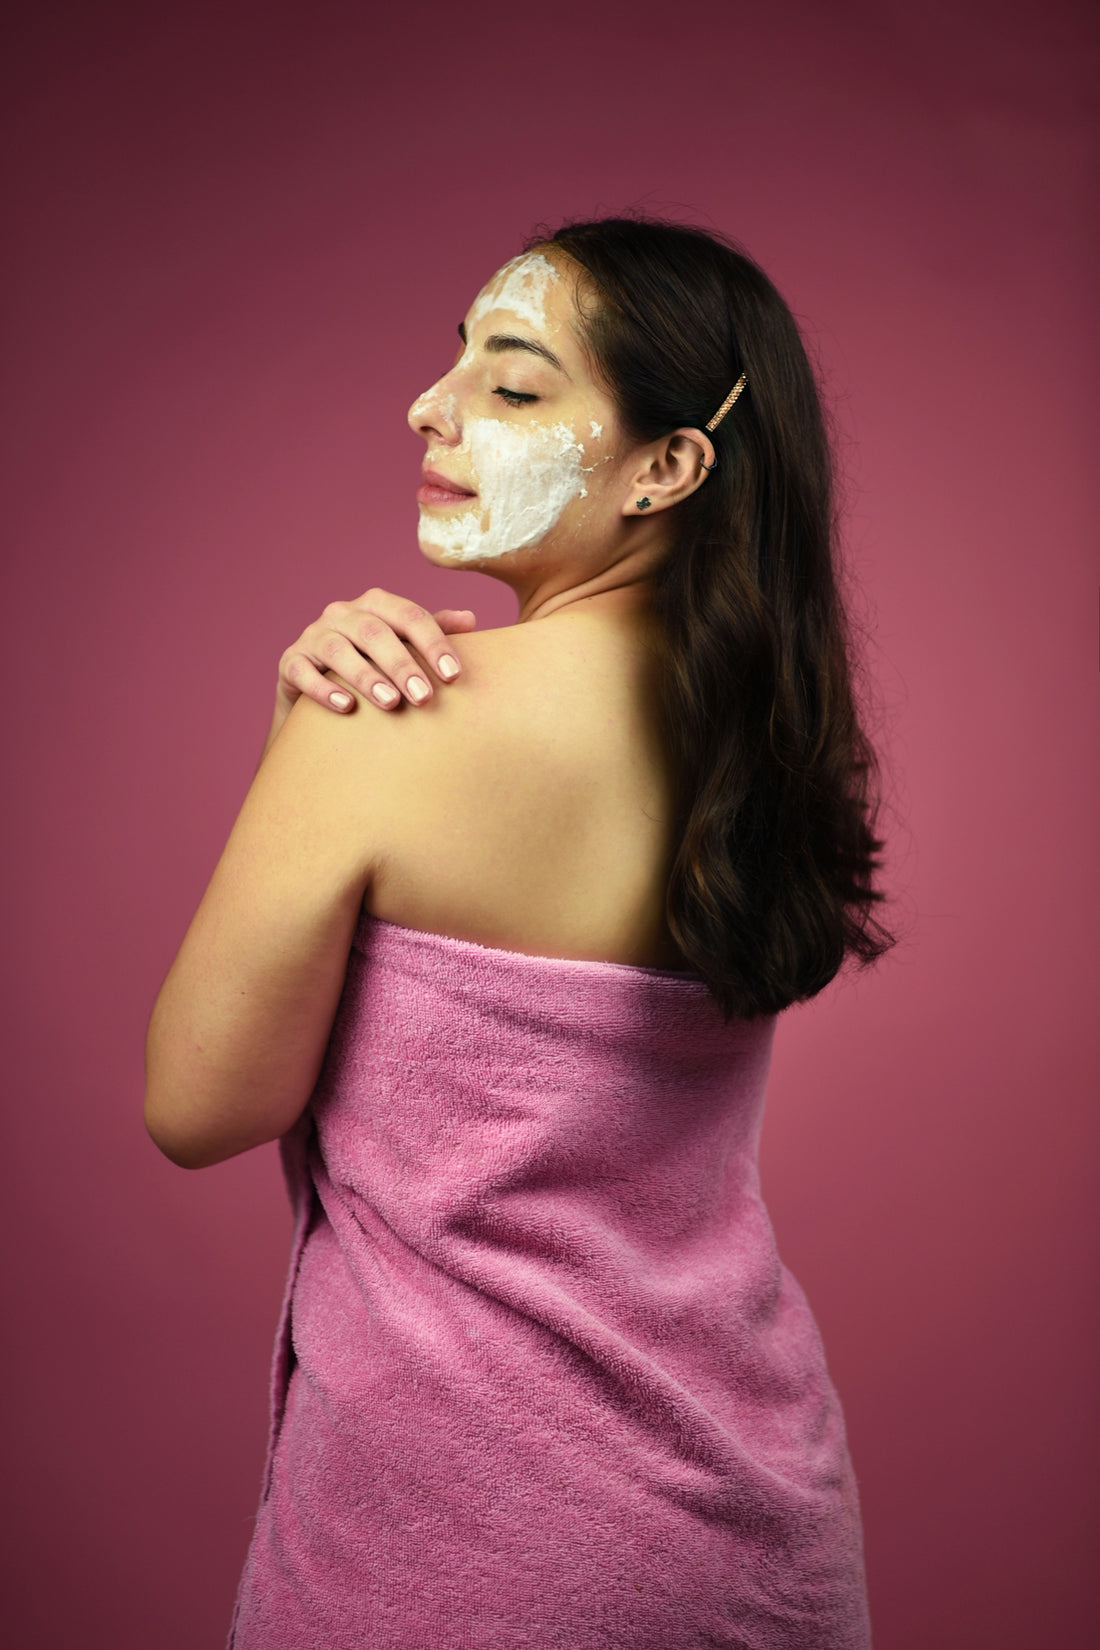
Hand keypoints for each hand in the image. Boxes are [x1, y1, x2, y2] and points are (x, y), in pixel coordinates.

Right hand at [276, 588, 477, 721]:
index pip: (409, 616)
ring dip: (366, 676)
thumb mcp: (403, 647)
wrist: (320, 689)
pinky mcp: (291, 662)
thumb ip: (432, 632)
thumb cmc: (374, 664)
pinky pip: (303, 671)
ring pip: (338, 650)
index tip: (453, 675)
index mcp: (376, 605)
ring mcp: (313, 636)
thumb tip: (471, 619)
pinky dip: (324, 689)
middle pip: (374, 632)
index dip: (433, 643)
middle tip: (424, 698)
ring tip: (390, 703)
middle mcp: (342, 614)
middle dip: (402, 665)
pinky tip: (347, 708)